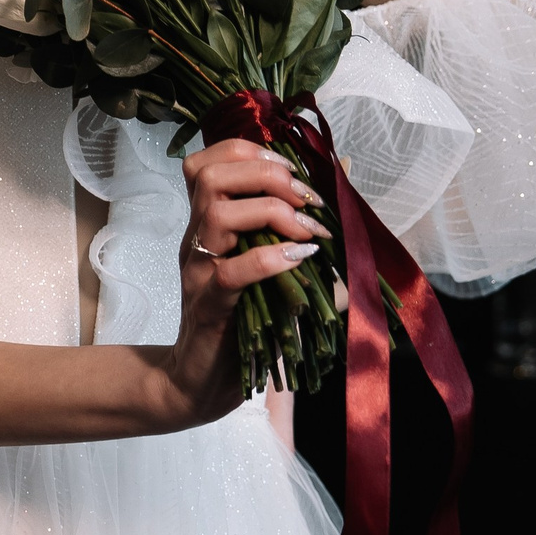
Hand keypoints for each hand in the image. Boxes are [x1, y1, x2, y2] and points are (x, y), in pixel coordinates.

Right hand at [157, 138, 326, 428]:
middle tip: (305, 202)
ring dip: (273, 212)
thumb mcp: (266, 267)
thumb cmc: (239, 321)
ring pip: (218, 212)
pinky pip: (231, 271)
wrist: (200, 381)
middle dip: (267, 176)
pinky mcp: (209, 306)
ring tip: (307, 233)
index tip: (290, 173)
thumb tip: (338, 193)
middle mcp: (197, 240)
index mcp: (206, 225)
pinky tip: (301, 260)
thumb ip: (291, 231)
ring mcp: (198, 271)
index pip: (208, 162)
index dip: (250, 153)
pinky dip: (271, 259)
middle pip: (211, 175)